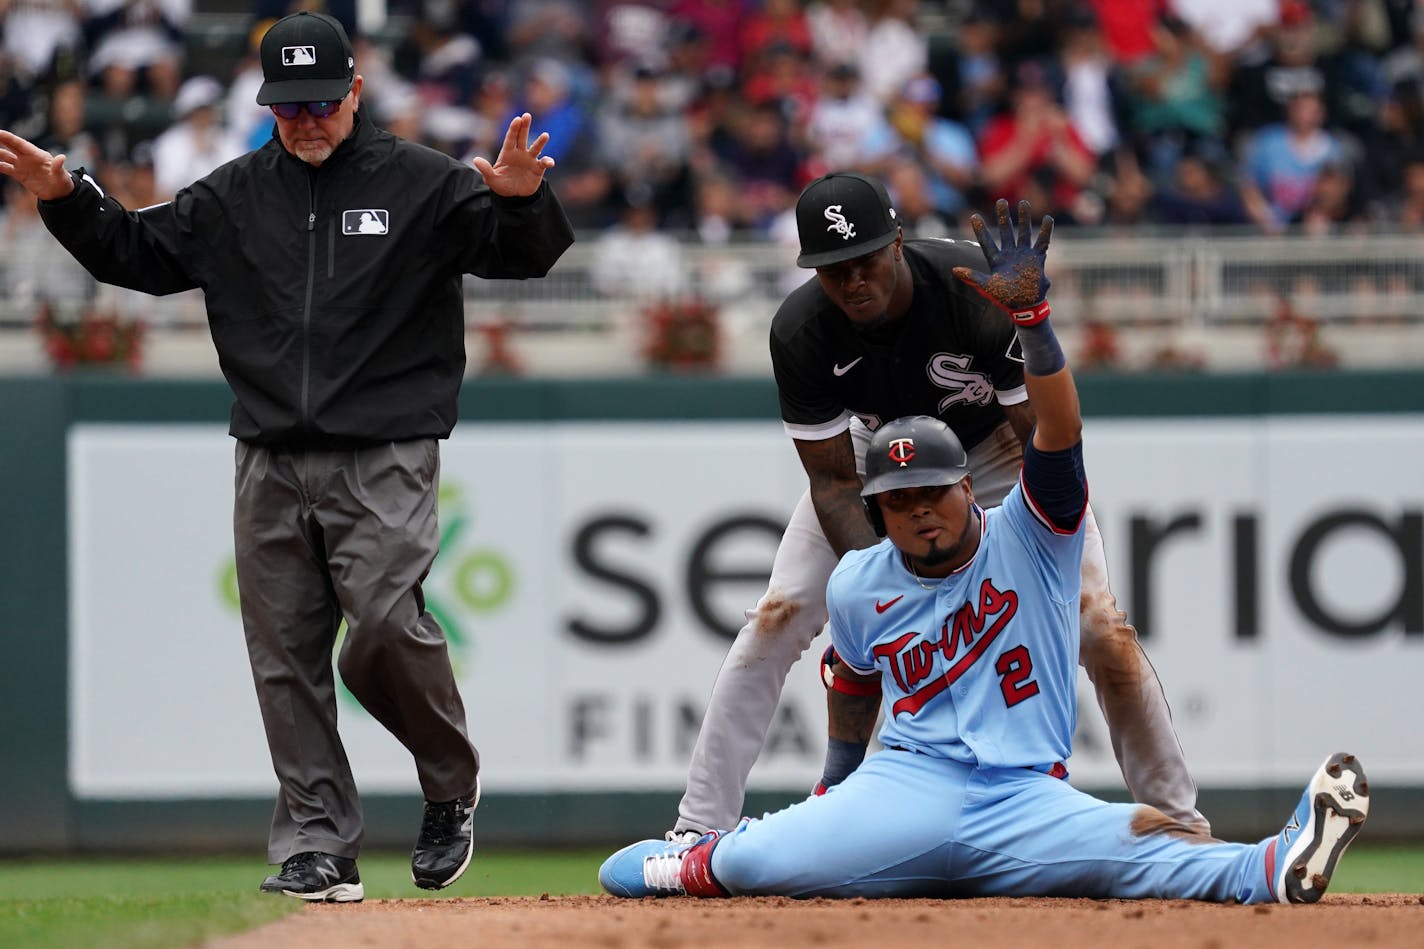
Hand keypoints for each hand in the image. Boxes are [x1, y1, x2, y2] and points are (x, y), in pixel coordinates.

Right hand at [0, 130, 74, 200]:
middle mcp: (28, 158)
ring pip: (6, 156)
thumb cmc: (63, 182)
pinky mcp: (19, 175)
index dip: (9, 138)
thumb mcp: (62, 176)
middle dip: (0, 140)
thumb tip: (62, 157)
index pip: (21, 144)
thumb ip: (58, 167)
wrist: (59, 194)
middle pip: (11, 146)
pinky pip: (6, 168)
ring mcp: (22, 165)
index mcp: (37, 155)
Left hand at [471, 112, 554, 197]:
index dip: (514, 129)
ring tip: (545, 135)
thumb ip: (485, 169)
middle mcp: (520, 153)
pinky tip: (549, 162)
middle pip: (522, 137)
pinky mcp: (538, 169)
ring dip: (540, 142)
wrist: (514, 196)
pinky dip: (547, 161)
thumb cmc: (501, 185)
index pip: (510, 138)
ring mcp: (530, 160)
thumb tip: (476, 159)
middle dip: (524, 126)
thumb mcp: (491, 179)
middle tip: (527, 115)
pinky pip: (544, 163)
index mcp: (507, 153)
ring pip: (535, 148)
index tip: (517, 119)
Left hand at [952, 198, 1053, 324]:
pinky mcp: (1037, 258)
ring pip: (1023, 232)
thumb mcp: (987, 286)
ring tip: (1022, 203)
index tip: (974, 216)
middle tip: (1001, 201)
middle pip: (1006, 231)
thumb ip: (972, 277)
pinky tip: (1047, 219)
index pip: (987, 242)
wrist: (1025, 305)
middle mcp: (1010, 254)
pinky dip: (1045, 231)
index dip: (981, 230)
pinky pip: (1042, 242)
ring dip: (1023, 218)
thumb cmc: (1005, 298)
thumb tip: (953, 270)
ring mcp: (1024, 255)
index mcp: (997, 260)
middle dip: (1004, 217)